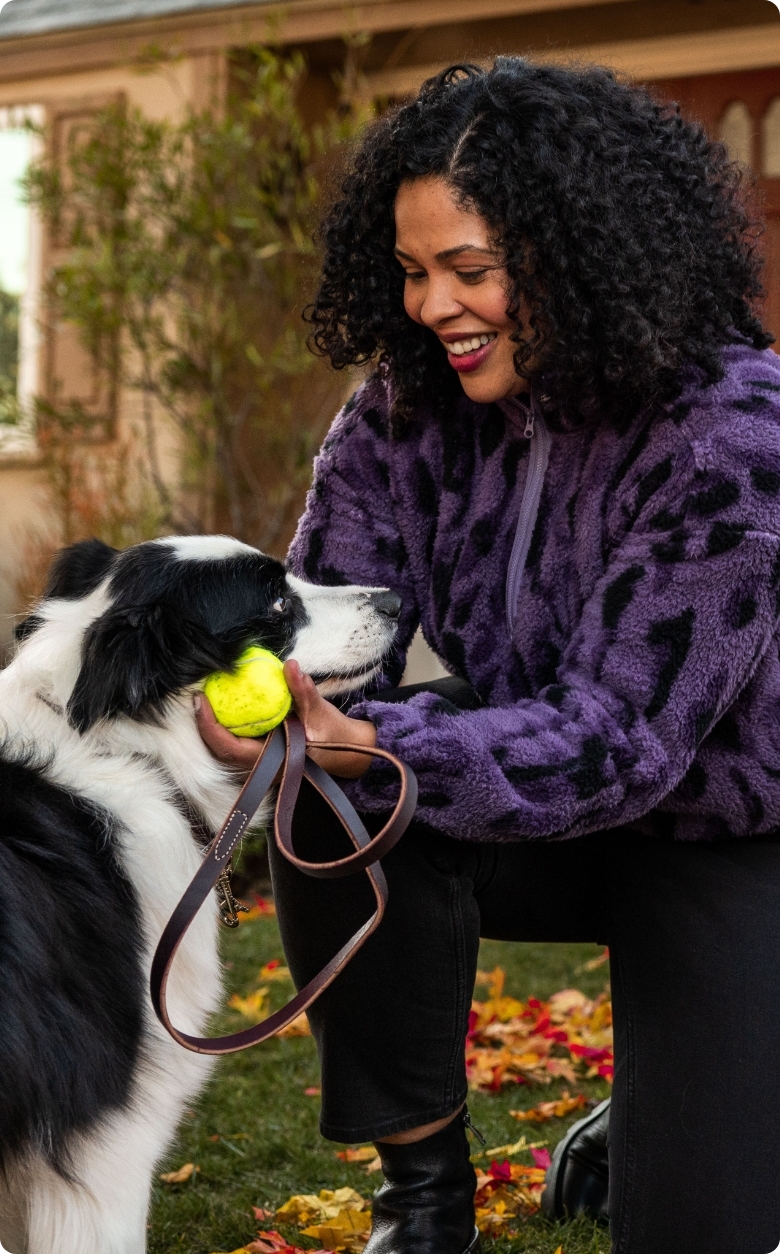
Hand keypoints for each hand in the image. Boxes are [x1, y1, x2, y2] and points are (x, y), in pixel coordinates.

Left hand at [195, 658, 376, 778]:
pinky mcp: (263, 758)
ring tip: (207, 699)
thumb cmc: (335, 735)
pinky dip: (229, 726)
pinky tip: (226, 705)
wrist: (348, 752)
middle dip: (205, 725)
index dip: (210, 726)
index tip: (201, 701)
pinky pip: (238, 743)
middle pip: (221, 751)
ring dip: (214, 726)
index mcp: (273, 763)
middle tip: (199, 696)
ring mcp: (261, 766)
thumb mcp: (320, 711)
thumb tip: (290, 665)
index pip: (230, 748)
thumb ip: (303, 691)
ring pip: (227, 748)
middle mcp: (262, 769)